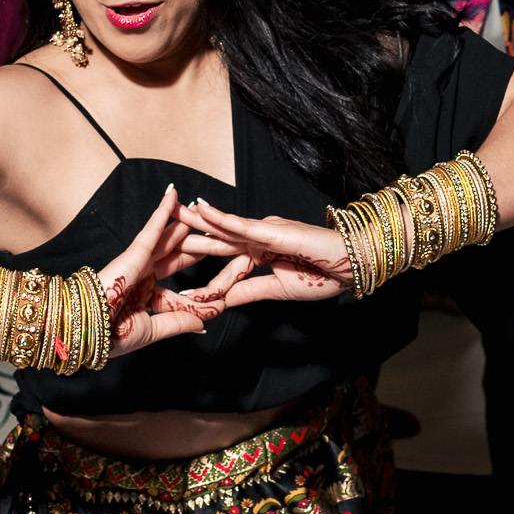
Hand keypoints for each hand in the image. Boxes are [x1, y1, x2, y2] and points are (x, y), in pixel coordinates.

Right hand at [98, 187, 230, 356]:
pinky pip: (152, 230)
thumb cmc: (114, 335)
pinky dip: (162, 212)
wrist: (90, 330)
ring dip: (182, 223)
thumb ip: (178, 323)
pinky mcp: (134, 252)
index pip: (179, 293)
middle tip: (215, 235)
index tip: (222, 298)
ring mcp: (139, 262)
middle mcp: (143, 276)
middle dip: (195, 247)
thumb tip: (203, 326)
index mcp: (145, 297)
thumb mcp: (153, 330)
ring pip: (166, 240)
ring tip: (200, 209)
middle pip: (176, 258)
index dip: (200, 296)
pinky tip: (173, 195)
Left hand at [174, 198, 350, 304]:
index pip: (226, 264)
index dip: (205, 275)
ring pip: (224, 227)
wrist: (352, 265)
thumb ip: (248, 292)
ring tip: (172, 214)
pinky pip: (242, 225)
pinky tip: (201, 210)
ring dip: (197, 221)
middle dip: (190, 234)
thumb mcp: (277, 290)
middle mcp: (259, 238)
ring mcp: (265, 231)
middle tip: (161, 230)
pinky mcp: (273, 230)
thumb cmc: (324, 275)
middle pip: (218, 238)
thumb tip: (222, 302)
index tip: (181, 286)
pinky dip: (221, 218)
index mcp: (260, 254)